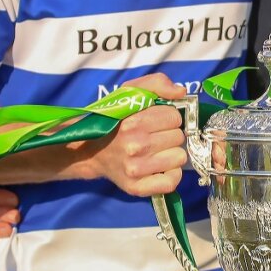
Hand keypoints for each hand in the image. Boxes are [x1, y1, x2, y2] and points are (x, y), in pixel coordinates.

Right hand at [84, 73, 188, 195]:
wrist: (90, 151)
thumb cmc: (115, 121)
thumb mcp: (130, 93)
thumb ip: (157, 83)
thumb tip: (181, 92)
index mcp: (133, 122)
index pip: (174, 117)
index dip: (168, 117)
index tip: (156, 121)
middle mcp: (135, 146)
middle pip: (178, 137)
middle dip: (170, 134)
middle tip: (155, 136)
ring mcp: (136, 169)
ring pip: (179, 158)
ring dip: (171, 153)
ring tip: (156, 151)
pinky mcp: (137, 187)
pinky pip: (172, 181)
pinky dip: (170, 174)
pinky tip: (159, 167)